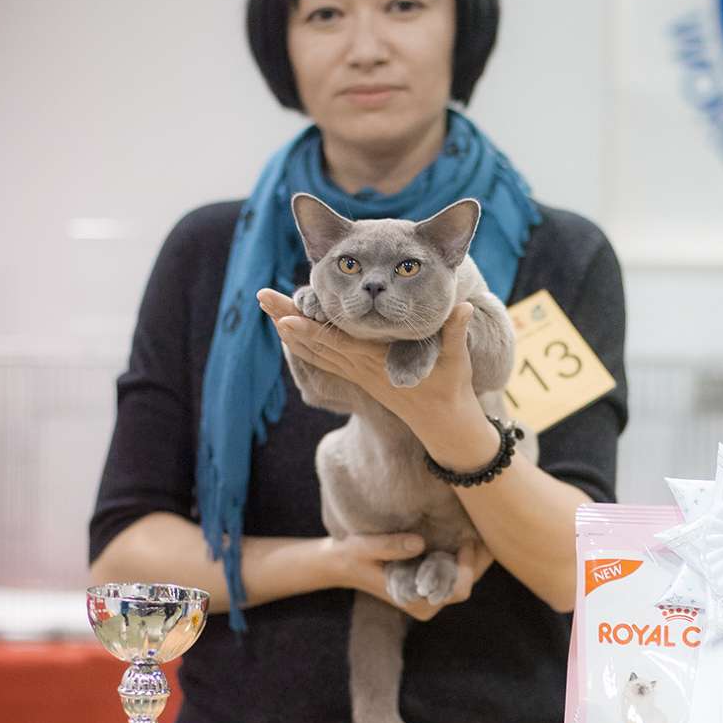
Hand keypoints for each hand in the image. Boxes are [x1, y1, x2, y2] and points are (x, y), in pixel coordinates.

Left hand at [257, 289, 484, 451]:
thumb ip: (456, 332)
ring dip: (290, 329)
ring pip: (316, 350)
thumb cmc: (451, 388)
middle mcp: (361, 368)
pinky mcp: (360, 376)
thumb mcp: (457, 359)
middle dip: (288, 319)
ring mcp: (358, 373)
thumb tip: (462, 306)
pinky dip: (304, 345)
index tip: (285, 317)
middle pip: (316, 343)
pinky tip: (289, 333)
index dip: (310, 331)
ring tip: (268, 307)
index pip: (338, 344)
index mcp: (378, 362)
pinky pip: (324, 359)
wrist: (444, 425)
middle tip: (261, 297)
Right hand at [325, 533, 493, 622]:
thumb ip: (390, 546)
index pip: (457, 590)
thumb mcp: (365, 547)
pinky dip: (465, 556)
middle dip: (479, 560)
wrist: (343, 564)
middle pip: (468, 585)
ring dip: (475, 557)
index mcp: (416, 601)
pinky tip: (467, 534)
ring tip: (479, 528)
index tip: (465, 540)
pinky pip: (457, 573)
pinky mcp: (431, 585)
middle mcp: (427, 603)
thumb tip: (420, 543)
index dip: (467, 567)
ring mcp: (430, 596)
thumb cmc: (353, 555)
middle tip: (482, 528)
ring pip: (467, 579)